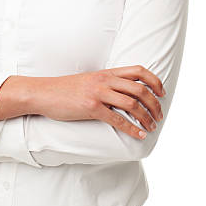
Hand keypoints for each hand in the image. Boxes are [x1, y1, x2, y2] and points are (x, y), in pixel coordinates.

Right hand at [35, 66, 164, 139]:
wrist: (44, 92)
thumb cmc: (66, 89)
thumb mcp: (89, 81)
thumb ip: (106, 84)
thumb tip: (124, 94)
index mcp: (106, 73)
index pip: (138, 70)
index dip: (154, 81)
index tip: (162, 93)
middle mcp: (105, 80)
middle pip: (140, 89)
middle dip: (154, 104)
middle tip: (159, 116)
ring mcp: (98, 93)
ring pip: (132, 104)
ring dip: (146, 117)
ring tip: (151, 127)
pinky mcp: (91, 108)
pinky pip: (117, 119)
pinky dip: (132, 128)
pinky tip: (139, 135)